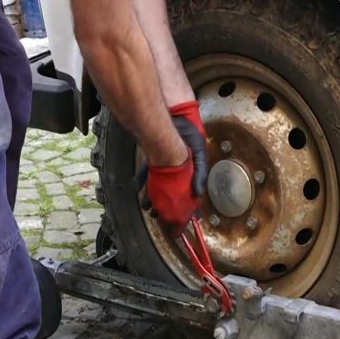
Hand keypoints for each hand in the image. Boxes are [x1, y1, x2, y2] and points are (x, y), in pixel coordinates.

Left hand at [137, 101, 207, 236]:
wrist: (174, 115)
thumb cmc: (190, 132)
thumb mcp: (199, 154)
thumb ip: (200, 174)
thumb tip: (199, 194)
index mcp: (191, 172)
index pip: (189, 195)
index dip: (185, 210)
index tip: (180, 223)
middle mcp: (179, 170)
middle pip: (171, 193)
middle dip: (164, 206)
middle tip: (158, 217)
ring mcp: (166, 165)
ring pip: (158, 185)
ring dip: (151, 196)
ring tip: (147, 206)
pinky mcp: (155, 158)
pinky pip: (148, 174)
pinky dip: (143, 182)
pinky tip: (139, 189)